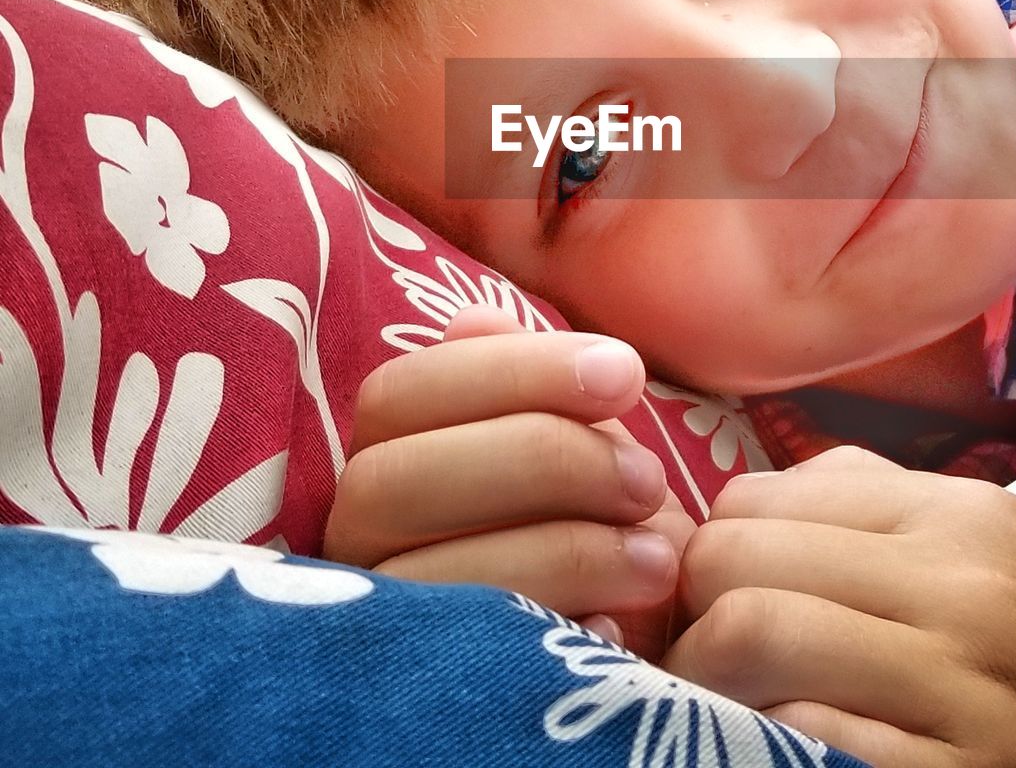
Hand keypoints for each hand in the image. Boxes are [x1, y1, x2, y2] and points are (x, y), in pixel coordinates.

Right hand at [324, 305, 695, 658]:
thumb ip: (522, 385)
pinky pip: (460, 670)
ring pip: (425, 573)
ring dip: (564, 549)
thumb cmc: (588, 519)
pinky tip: (614, 626)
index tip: (626, 375)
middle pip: (396, 478)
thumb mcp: (569, 444)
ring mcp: (373, 628)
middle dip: (541, 460)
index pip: (401, 392)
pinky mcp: (416, 699)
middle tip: (647, 477)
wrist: (623, 638)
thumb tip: (476, 319)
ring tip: (661, 554)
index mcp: (383, 459)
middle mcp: (351, 540)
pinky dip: (548, 631)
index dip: (513, 371)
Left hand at [663, 446, 1015, 766]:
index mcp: (955, 515)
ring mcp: (960, 692)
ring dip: (702, 669)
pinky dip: (761, 729)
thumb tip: (738, 502)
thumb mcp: (987, 537)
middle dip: (688, 602)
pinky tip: (765, 735)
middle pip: (740, 560)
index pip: (758, 498)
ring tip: (710, 689)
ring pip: (756, 637)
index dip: (706, 542)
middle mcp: (958, 589)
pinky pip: (807, 734)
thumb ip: (868, 499)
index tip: (700, 582)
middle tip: (689, 637)